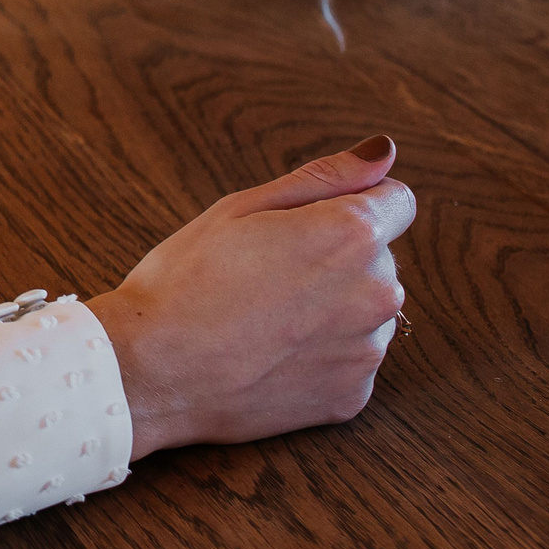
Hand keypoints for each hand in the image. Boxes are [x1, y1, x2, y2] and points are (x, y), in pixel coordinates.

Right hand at [90, 135, 414, 459]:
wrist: (151, 372)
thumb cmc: (186, 280)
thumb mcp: (242, 207)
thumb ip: (324, 177)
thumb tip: (383, 151)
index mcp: (353, 235)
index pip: (396, 202)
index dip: (349, 205)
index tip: (302, 225)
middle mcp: (378, 293)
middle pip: (378, 260)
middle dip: (336, 260)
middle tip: (264, 274)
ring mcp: (366, 351)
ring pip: (363, 312)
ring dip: (330, 311)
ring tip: (262, 320)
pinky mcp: (351, 397)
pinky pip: (346, 363)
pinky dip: (317, 359)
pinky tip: (267, 357)